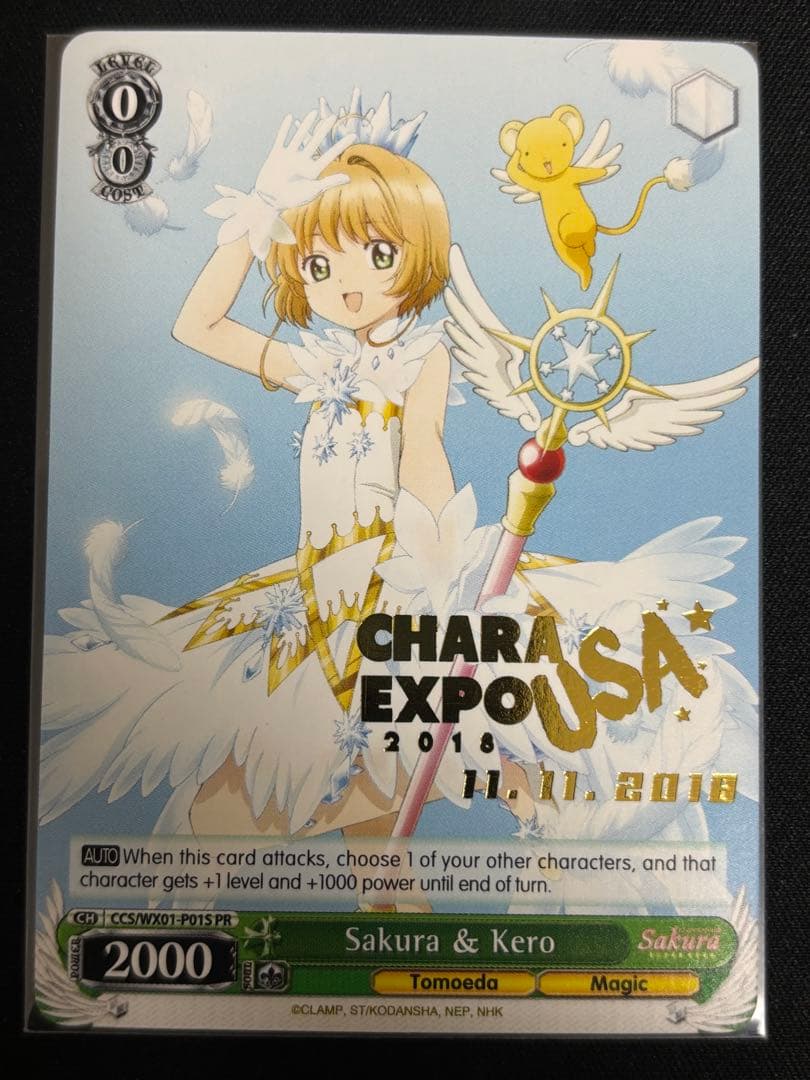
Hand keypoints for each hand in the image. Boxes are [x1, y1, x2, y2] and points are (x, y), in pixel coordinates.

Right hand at [205, 111, 356, 257]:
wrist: (271, 200)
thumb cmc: (294, 198)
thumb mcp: (314, 190)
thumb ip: (330, 182)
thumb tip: (349, 178)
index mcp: (313, 170)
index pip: (330, 154)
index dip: (341, 145)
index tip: (353, 135)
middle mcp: (303, 161)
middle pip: (316, 141)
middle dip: (324, 129)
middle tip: (332, 116)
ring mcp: (290, 156)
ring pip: (300, 136)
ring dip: (306, 125)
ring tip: (314, 113)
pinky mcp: (277, 154)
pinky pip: (282, 138)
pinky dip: (286, 128)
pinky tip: (290, 118)